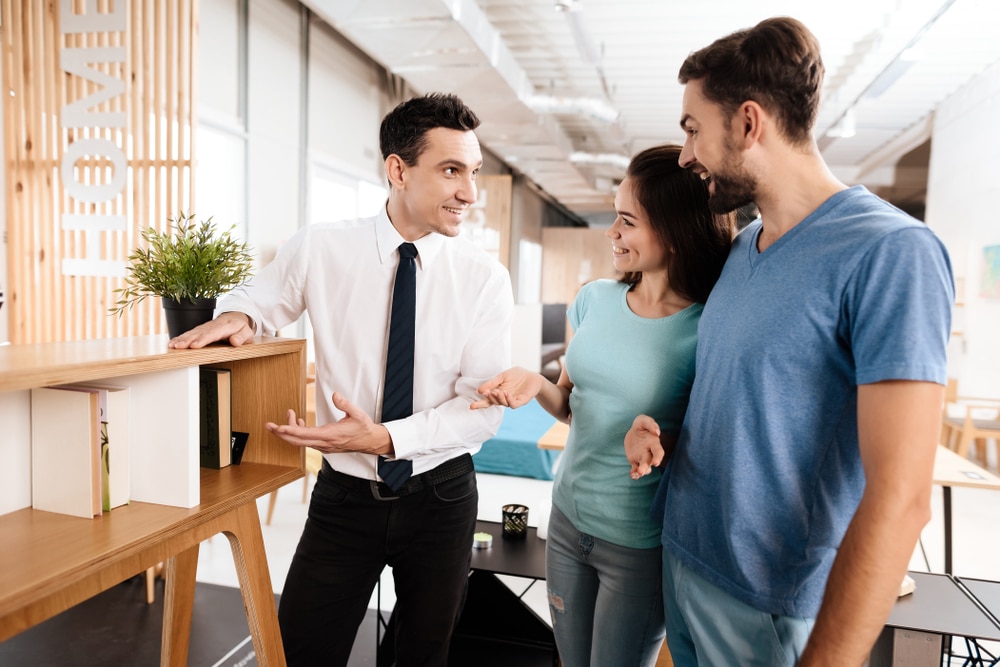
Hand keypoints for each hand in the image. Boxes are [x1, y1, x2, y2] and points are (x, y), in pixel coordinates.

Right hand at [168, 311, 254, 348]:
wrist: (235, 317)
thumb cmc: (241, 327)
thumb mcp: (247, 332)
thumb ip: (241, 337)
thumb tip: (234, 341)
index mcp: (225, 326)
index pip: (212, 334)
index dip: (203, 339)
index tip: (194, 345)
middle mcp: (212, 326)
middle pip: (199, 333)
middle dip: (188, 340)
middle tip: (178, 347)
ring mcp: (205, 327)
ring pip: (192, 333)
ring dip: (181, 339)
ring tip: (173, 345)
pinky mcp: (200, 330)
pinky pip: (189, 333)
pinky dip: (180, 337)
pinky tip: (173, 343)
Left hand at [265, 391, 391, 454]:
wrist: (370, 442)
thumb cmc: (363, 428)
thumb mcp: (357, 413)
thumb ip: (345, 404)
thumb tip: (335, 395)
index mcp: (331, 435)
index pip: (305, 435)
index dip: (290, 431)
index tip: (278, 427)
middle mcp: (324, 443)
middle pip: (297, 441)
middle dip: (281, 433)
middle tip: (269, 425)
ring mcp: (323, 446)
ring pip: (300, 441)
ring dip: (290, 430)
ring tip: (289, 413)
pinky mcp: (324, 446)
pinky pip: (306, 441)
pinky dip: (298, 432)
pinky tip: (299, 422)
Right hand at [470, 367, 543, 408]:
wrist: (533, 376)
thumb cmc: (517, 376)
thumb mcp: (502, 376)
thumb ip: (492, 383)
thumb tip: (479, 391)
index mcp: (497, 392)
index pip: (487, 400)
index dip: (479, 404)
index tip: (471, 407)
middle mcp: (503, 398)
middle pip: (493, 403)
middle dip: (487, 400)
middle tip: (485, 392)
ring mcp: (512, 400)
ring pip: (502, 403)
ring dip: (497, 398)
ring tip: (495, 391)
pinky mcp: (521, 401)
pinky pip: (513, 404)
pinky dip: (508, 399)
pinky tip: (505, 393)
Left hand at [625, 414, 664, 478]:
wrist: (634, 432)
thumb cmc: (641, 425)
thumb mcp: (644, 420)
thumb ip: (650, 424)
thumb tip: (657, 432)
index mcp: (653, 443)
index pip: (658, 452)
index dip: (658, 457)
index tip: (656, 463)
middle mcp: (649, 453)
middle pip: (650, 462)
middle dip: (646, 467)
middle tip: (642, 471)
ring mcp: (642, 458)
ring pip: (644, 468)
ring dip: (641, 472)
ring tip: (636, 473)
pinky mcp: (635, 461)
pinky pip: (635, 469)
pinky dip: (634, 474)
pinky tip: (632, 475)